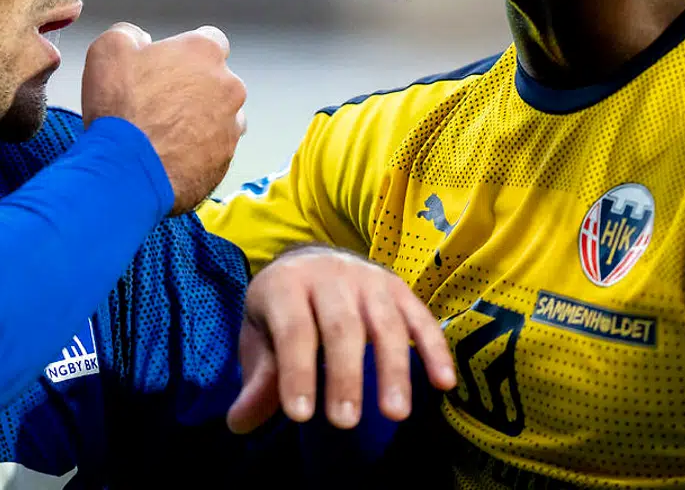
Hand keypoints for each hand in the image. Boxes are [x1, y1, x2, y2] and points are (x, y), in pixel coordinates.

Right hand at [82, 22, 246, 213]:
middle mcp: (228, 86)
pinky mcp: (225, 160)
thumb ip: (130, 33)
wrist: (127, 171)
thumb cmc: (120, 109)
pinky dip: (196, 152)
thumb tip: (140, 39)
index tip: (167, 67)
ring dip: (198, 121)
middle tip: (157, 104)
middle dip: (192, 89)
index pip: (210, 41)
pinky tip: (167, 156)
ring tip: (162, 134)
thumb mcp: (109, 49)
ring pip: (219, 117)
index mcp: (204, 52)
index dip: (185, 54)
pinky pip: (213, 150)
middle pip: (216, 81)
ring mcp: (230, 125)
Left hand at [227, 247, 456, 433]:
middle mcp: (330, 276)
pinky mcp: (399, 287)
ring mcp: (369, 279)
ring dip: (393, 369)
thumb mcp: (260, 336)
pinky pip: (421, 318)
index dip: (296, 371)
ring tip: (396, 414)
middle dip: (345, 375)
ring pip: (385, 323)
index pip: (293, 330)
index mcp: (287, 284)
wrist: (311, 261)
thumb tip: (239, 424)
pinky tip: (444, 384)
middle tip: (345, 421)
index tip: (300, 415)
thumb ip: (259, 379)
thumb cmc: (282, 310)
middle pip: (341, 327)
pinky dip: (434, 350)